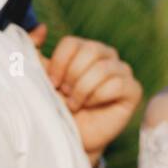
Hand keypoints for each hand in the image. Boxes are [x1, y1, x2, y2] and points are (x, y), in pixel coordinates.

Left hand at [29, 25, 142, 165]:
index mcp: (86, 49)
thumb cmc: (57, 109)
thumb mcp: (40, 79)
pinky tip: (93, 107)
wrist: (70, 139)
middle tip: (66, 96)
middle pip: (89, 51)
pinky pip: (117, 84)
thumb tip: (42, 28)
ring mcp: (123, 72)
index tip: (52, 84)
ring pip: (102, 68)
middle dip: (72, 77)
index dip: (59, 65)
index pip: (72, 43)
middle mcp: (107, 56)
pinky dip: (98, 97)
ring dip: (83, 90)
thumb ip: (33, 53)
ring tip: (77, 104)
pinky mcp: (133, 90)